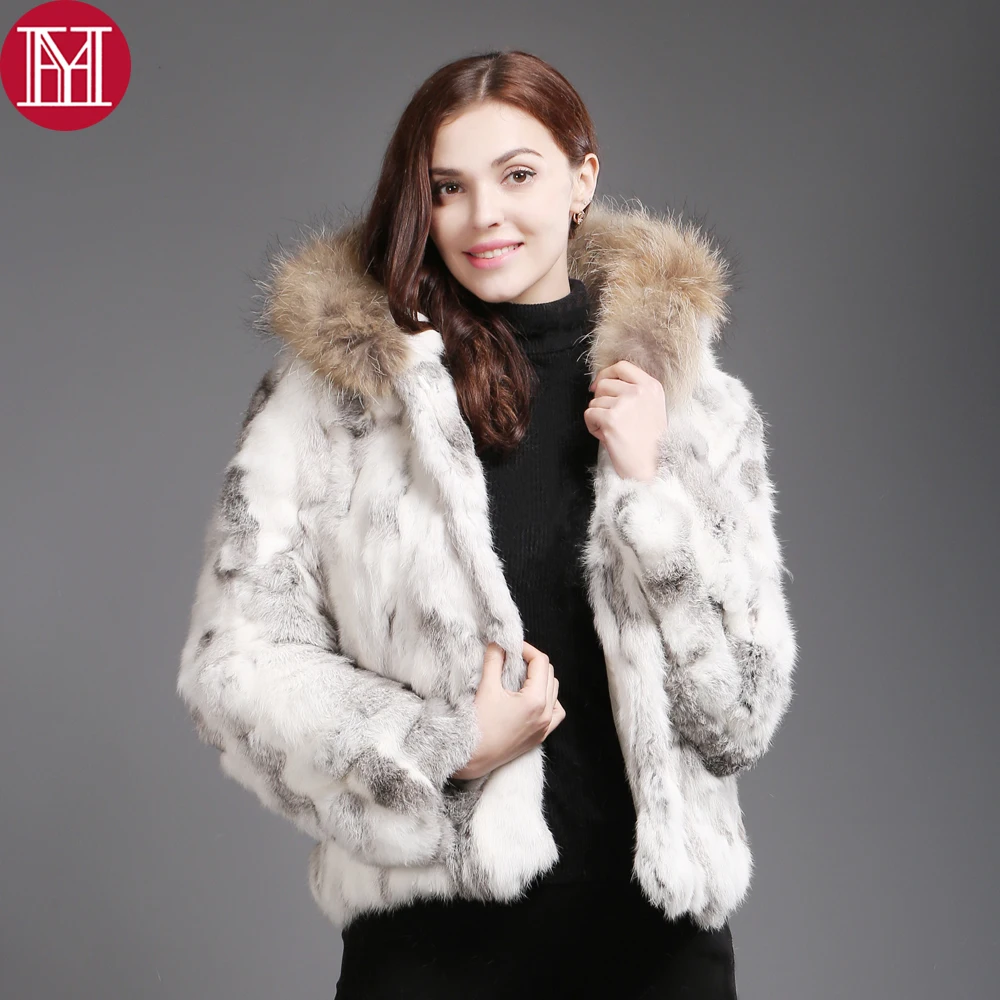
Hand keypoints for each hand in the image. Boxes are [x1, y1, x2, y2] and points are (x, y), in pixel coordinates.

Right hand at [450, 640, 564, 780]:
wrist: (473, 757)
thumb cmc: (479, 725)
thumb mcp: (486, 688)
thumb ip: (494, 661)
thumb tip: (498, 644)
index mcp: (535, 700)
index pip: (540, 662)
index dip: (526, 649)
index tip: (512, 647)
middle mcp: (545, 714)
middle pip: (549, 674)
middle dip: (532, 663)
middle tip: (513, 659)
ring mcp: (545, 727)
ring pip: (555, 692)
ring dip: (541, 680)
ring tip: (521, 677)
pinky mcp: (540, 736)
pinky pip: (556, 713)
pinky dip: (549, 701)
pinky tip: (533, 698)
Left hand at [584, 360, 667, 481]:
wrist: (650, 466)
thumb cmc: (648, 441)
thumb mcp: (652, 407)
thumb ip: (634, 390)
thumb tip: (602, 382)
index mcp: (652, 386)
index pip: (622, 366)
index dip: (606, 374)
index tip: (599, 386)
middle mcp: (639, 392)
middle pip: (605, 384)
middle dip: (601, 400)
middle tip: (611, 419)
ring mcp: (625, 403)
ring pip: (595, 400)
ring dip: (598, 416)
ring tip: (613, 430)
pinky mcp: (611, 418)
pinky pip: (589, 413)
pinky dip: (592, 426)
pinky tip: (606, 436)